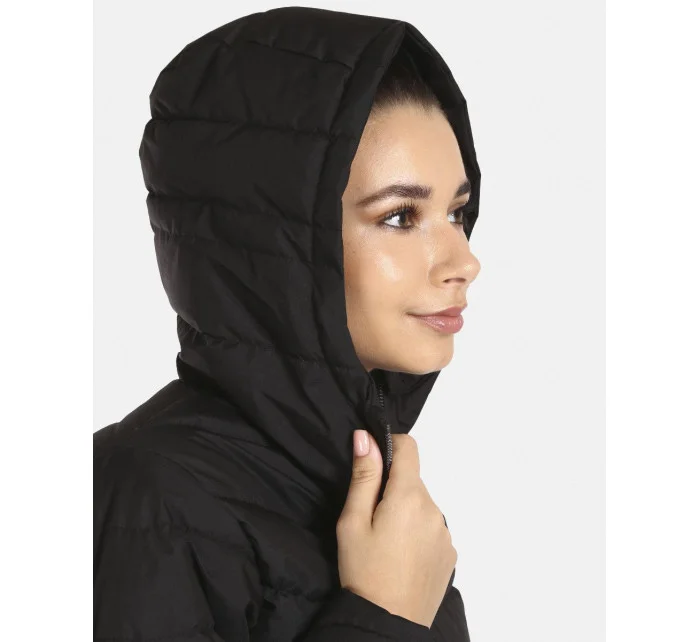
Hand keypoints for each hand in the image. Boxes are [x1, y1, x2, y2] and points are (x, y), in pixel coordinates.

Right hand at [336, 429, 456, 627]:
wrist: (388, 624)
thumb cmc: (364, 571)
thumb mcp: (352, 522)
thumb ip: (364, 476)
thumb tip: (366, 437)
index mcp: (409, 497)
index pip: (409, 448)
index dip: (389, 446)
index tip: (373, 464)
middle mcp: (434, 509)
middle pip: (413, 481)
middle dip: (392, 489)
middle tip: (370, 519)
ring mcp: (445, 533)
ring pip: (422, 505)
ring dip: (405, 511)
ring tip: (386, 543)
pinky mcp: (450, 553)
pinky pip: (432, 528)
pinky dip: (417, 532)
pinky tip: (402, 557)